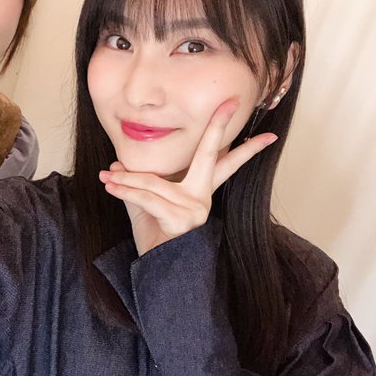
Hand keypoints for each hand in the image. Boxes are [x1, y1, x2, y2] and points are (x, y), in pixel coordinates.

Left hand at [98, 100, 276, 255]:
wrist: (156, 272)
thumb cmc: (154, 238)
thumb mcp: (143, 206)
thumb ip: (135, 183)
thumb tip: (117, 162)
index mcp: (200, 190)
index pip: (226, 163)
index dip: (247, 147)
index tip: (270, 133)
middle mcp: (203, 196)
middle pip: (212, 155)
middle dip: (218, 127)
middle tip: (231, 102)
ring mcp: (196, 208)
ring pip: (154, 181)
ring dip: (126, 179)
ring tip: (105, 175)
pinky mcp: (182, 219)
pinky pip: (147, 198)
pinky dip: (125, 190)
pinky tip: (110, 184)